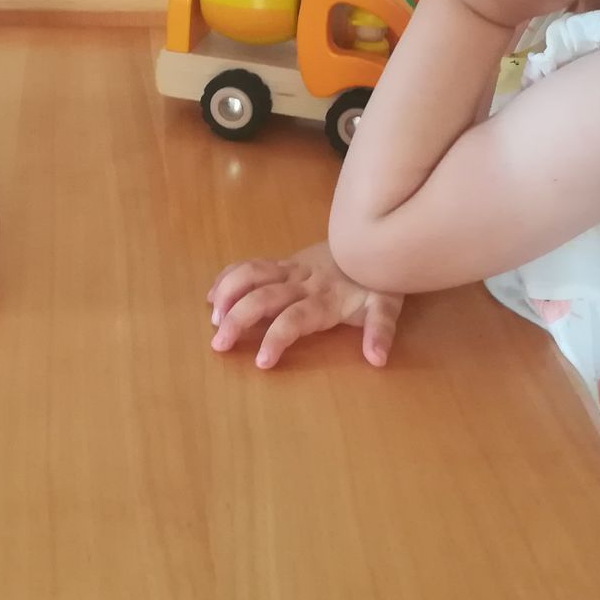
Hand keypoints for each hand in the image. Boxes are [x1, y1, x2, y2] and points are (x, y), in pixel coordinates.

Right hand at [207, 242, 403, 369]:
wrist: (373, 237)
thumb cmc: (377, 278)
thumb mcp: (387, 305)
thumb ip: (380, 330)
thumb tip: (377, 359)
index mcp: (323, 299)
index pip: (294, 319)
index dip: (276, 338)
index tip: (261, 362)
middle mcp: (301, 283)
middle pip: (263, 298)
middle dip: (238, 320)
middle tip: (219, 345)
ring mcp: (290, 269)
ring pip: (251, 275)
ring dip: (228, 295)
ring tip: (213, 320)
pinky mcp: (284, 262)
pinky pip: (251, 266)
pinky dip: (229, 278)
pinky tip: (212, 296)